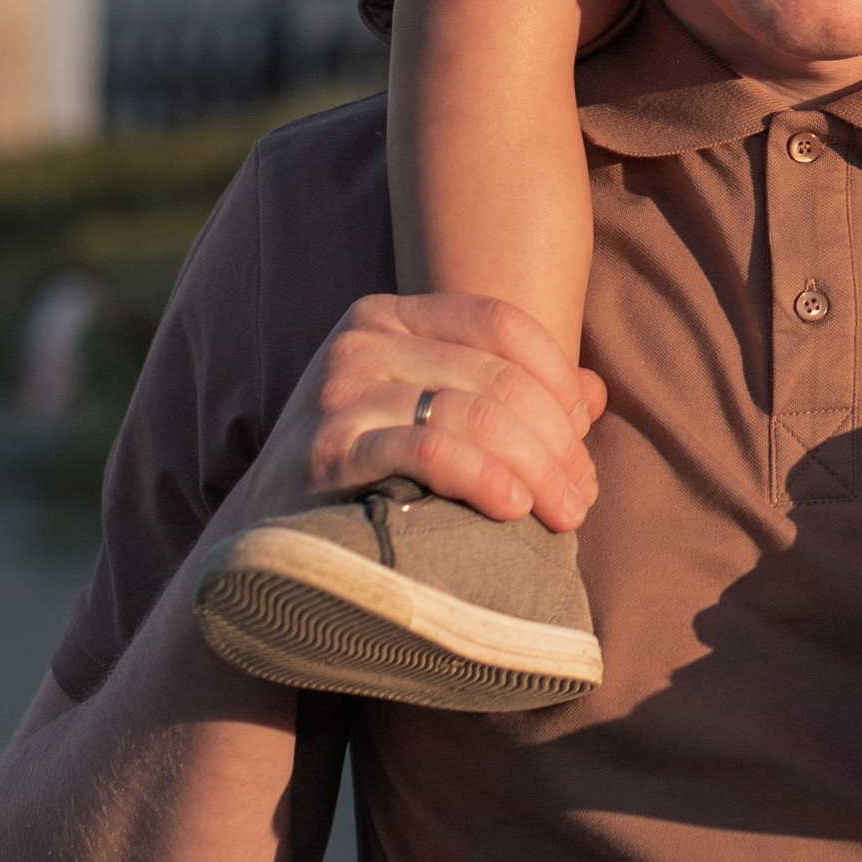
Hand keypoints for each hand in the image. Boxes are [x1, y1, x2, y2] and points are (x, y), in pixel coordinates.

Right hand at [233, 293, 606, 538]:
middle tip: (581, 496)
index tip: (583, 435)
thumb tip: (595, 393)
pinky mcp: (327, 450)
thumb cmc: (364, 477)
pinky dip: (485, 478)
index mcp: (390, 316)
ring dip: (536, 468)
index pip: (501, 324)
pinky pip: (430, 452)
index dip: (558, 377)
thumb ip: (509, 395)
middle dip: (556, 440)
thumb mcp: (430, 417)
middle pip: (497, 375)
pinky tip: (512, 507)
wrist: (266, 545)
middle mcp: (361, 341)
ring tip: (563, 513)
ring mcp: (339, 391)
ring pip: (475, 412)